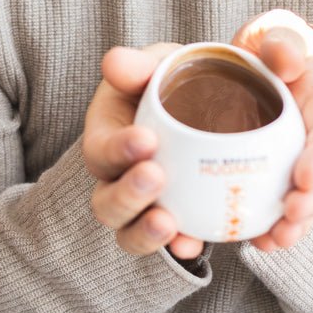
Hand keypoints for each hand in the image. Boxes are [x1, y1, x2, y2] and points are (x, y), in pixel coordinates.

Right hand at [84, 11, 312, 258]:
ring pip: (130, 233)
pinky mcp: (178, 224)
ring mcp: (147, 208)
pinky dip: (182, 249)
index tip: (147, 138)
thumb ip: (138, 65)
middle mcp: (119, 179)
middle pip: (106, 203)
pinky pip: (172, 247)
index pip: (99, 150)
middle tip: (157, 176)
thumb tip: (114, 63)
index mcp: (107, 137)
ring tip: (170, 224)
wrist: (212, 108)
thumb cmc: (175, 83)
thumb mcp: (157, 65)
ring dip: (146, 232)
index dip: (117, 149)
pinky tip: (195, 242)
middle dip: (127, 195)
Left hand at [230, 9, 312, 251]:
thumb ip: (281, 39)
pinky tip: (252, 241)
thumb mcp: (275, 30)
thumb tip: (285, 60)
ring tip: (272, 241)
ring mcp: (297, 158)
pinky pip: (277, 203)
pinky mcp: (274, 172)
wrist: (252, 61)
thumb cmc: (270, 44)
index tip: (304, 179)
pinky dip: (268, 225)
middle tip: (290, 217)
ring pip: (306, 198)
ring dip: (293, 224)